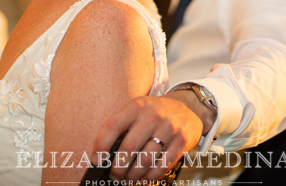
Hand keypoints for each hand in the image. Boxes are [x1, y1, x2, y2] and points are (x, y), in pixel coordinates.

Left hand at [91, 92, 206, 182]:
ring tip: (128, 178)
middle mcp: (152, 116)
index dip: (101, 145)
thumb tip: (103, 154)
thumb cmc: (156, 111)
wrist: (189, 107)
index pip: (113, 126)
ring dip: (133, 175)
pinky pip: (162, 166)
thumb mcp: (138, 109)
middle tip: (114, 175)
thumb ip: (123, 126)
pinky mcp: (181, 142)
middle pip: (129, 147)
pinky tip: (143, 178)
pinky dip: (149, 177)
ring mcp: (169, 129)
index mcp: (137, 106)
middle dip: (117, 167)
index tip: (96, 160)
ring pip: (145, 160)